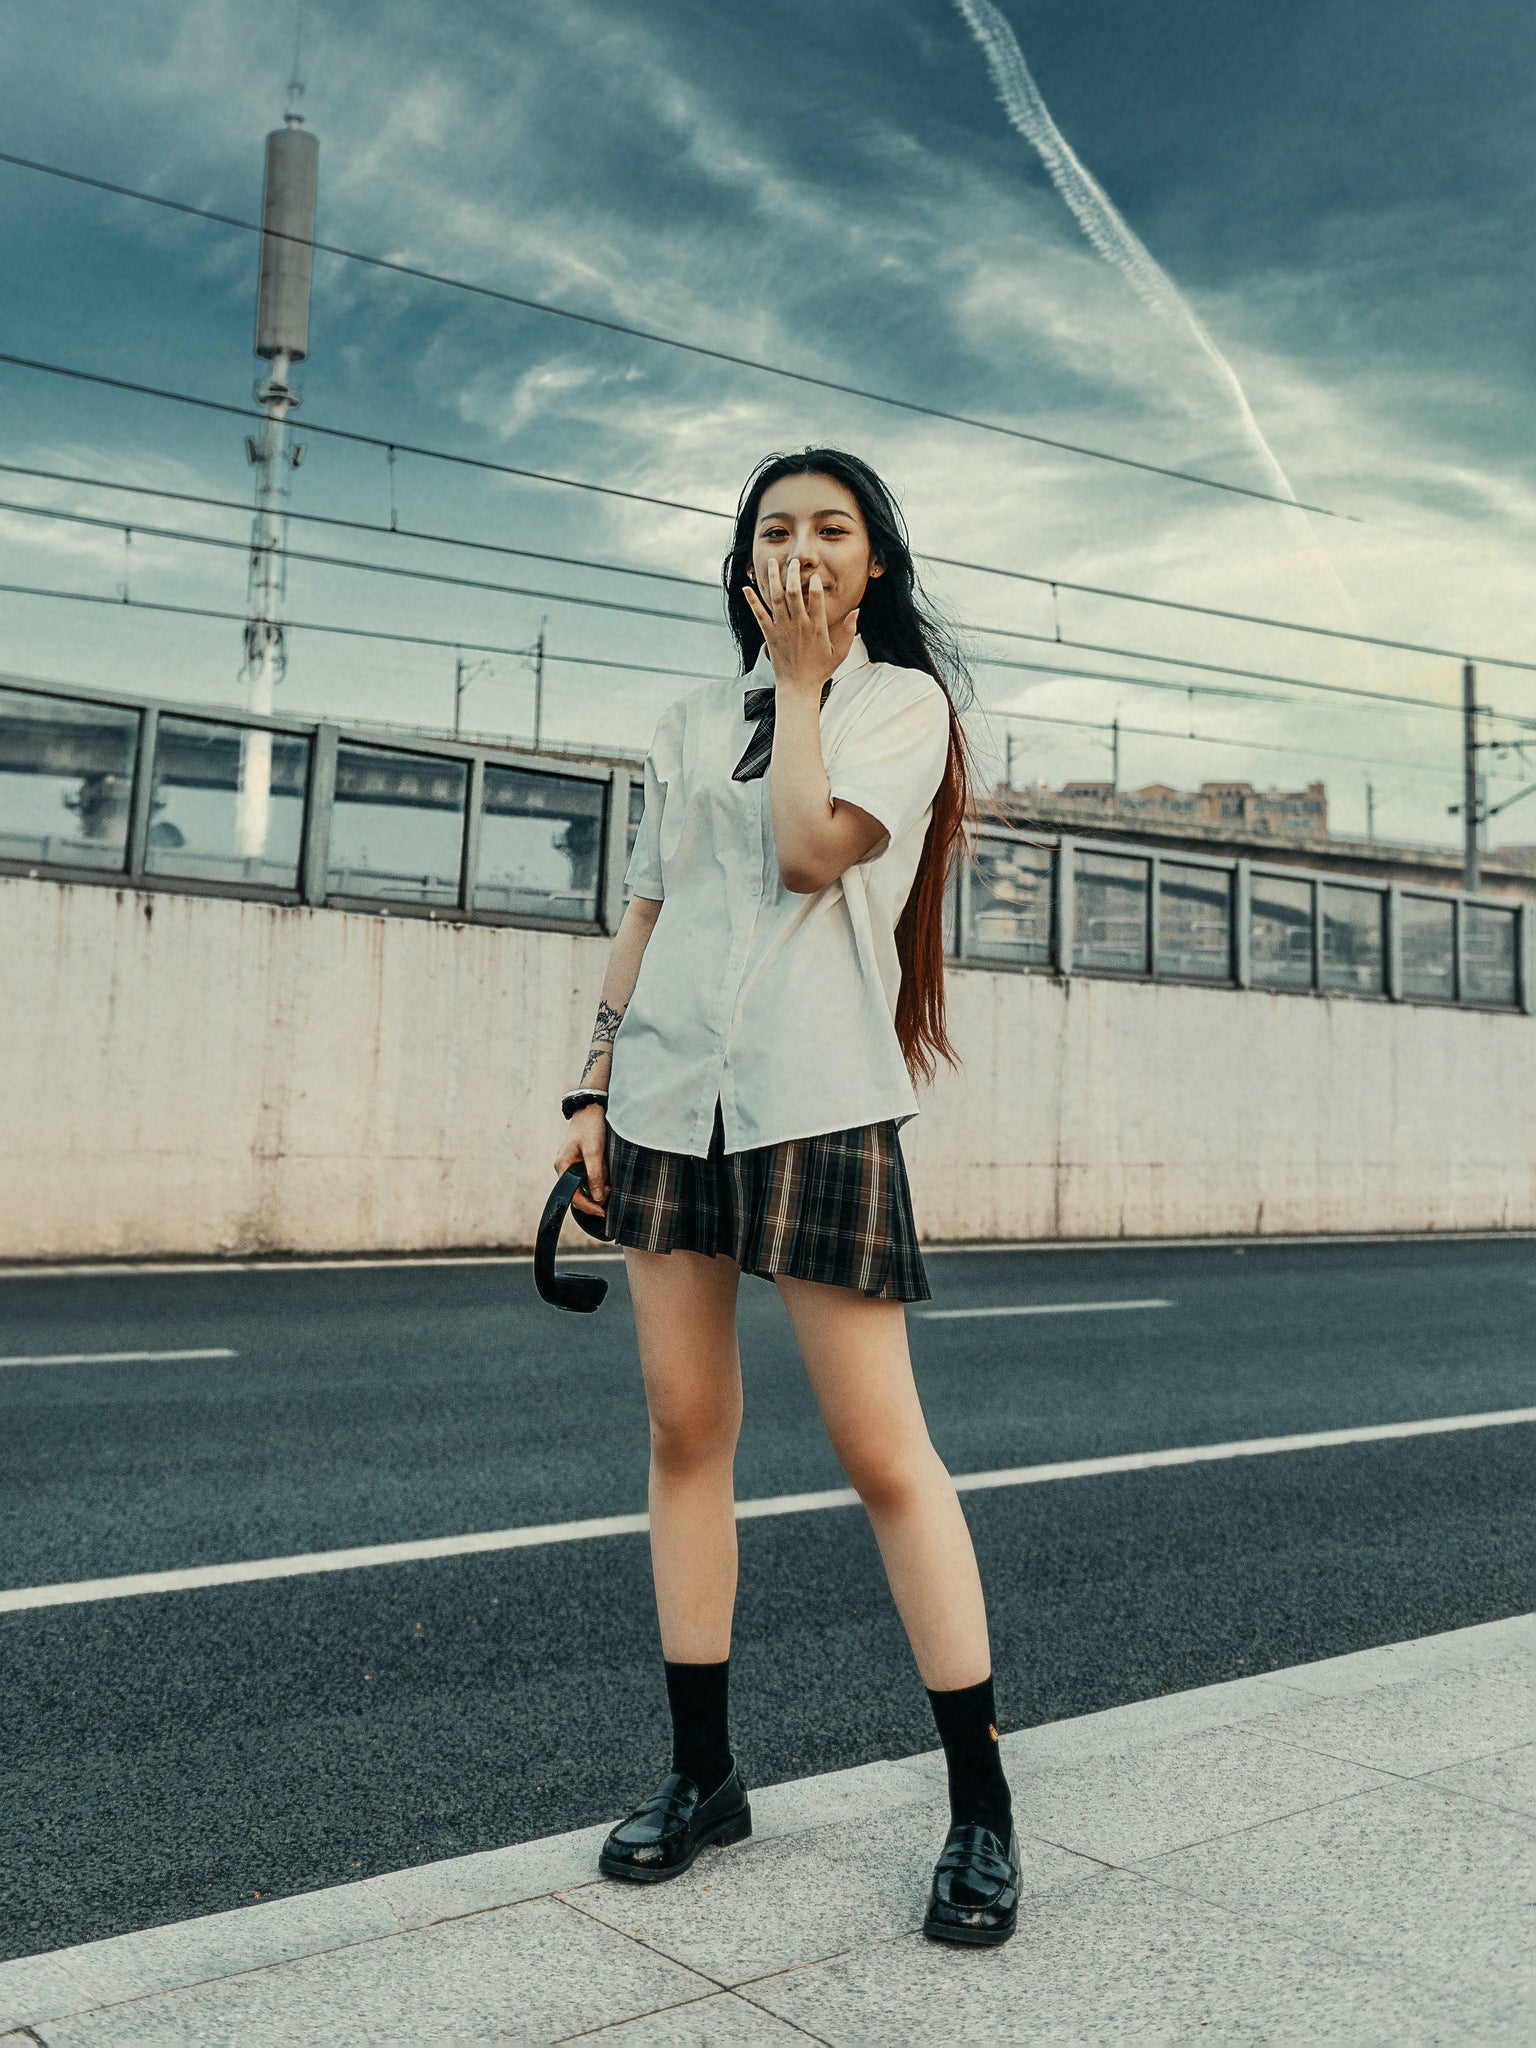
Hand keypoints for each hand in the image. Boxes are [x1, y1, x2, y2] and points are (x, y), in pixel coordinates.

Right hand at [553, 1102, 607, 1217]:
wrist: (591, 1107)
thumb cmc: (590, 1127)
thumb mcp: (594, 1151)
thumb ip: (595, 1175)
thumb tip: (597, 1198)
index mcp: (562, 1167)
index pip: (573, 1196)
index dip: (588, 1206)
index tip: (603, 1212)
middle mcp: (565, 1168)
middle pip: (579, 1193)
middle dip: (596, 1195)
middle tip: (611, 1191)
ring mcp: (573, 1164)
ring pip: (587, 1184)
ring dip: (599, 1185)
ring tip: (610, 1177)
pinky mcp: (582, 1161)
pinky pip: (591, 1175)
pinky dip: (600, 1176)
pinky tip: (607, 1169)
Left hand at [742, 557, 856, 697]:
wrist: (798, 687)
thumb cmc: (820, 670)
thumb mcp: (840, 652)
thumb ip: (848, 630)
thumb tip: (857, 610)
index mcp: (817, 627)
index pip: (816, 598)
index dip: (815, 583)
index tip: (814, 574)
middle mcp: (799, 625)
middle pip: (794, 593)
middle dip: (793, 574)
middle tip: (794, 562)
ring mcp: (783, 630)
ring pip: (776, 599)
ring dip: (774, 579)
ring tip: (773, 562)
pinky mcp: (770, 636)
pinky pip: (760, 615)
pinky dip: (752, 601)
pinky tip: (746, 588)